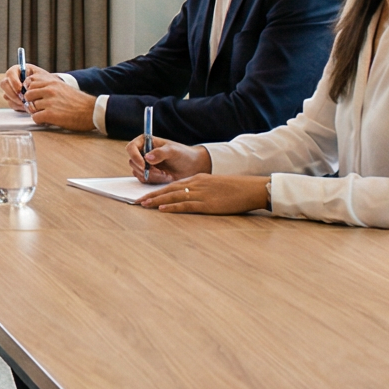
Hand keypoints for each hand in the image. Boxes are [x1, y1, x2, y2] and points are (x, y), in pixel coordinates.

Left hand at [3, 65, 96, 128]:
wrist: (92, 111)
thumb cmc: (78, 102)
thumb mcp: (63, 88)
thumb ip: (49, 87)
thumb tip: (34, 91)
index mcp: (52, 82)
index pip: (30, 82)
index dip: (30, 90)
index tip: (34, 96)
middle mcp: (49, 90)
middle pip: (28, 95)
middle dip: (31, 101)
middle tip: (38, 107)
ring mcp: (49, 102)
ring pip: (30, 106)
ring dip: (36, 112)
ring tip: (45, 114)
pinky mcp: (50, 114)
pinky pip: (35, 117)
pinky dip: (39, 120)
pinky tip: (47, 120)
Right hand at [130, 139, 208, 183]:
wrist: (192, 167)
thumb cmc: (183, 155)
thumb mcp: (173, 151)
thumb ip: (160, 153)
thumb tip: (147, 157)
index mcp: (146, 142)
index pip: (131, 148)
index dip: (135, 157)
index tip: (145, 165)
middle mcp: (142, 152)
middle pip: (133, 162)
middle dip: (146, 170)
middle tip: (160, 172)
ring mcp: (144, 163)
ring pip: (137, 172)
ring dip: (151, 176)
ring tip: (166, 174)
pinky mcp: (148, 173)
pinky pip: (143, 179)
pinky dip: (154, 180)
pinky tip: (165, 177)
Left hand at [136, 174, 271, 214]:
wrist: (251, 188)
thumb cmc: (235, 188)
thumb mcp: (215, 184)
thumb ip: (202, 189)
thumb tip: (190, 197)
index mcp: (198, 179)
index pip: (173, 184)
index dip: (158, 190)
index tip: (147, 195)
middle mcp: (196, 184)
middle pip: (169, 189)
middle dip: (152, 195)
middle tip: (138, 201)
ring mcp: (201, 194)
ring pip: (173, 196)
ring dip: (157, 201)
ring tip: (143, 204)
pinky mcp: (207, 204)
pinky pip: (185, 205)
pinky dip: (172, 207)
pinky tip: (162, 209)